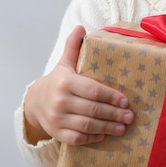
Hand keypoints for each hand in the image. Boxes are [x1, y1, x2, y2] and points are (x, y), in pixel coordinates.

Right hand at [24, 26, 134, 145]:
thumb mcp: (65, 63)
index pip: (92, 90)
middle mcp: (60, 101)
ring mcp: (57, 119)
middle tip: (130, 116)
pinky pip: (77, 138)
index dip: (110, 96)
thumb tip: (80, 28)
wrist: (35, 101)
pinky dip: (92, 138)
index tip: (125, 101)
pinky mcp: (57, 133)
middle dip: (113, 114)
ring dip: (107, 127)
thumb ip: (73, 46)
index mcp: (65, 82)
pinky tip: (104, 135)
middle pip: (92, 109)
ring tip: (123, 128)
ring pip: (86, 125)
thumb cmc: (58, 81)